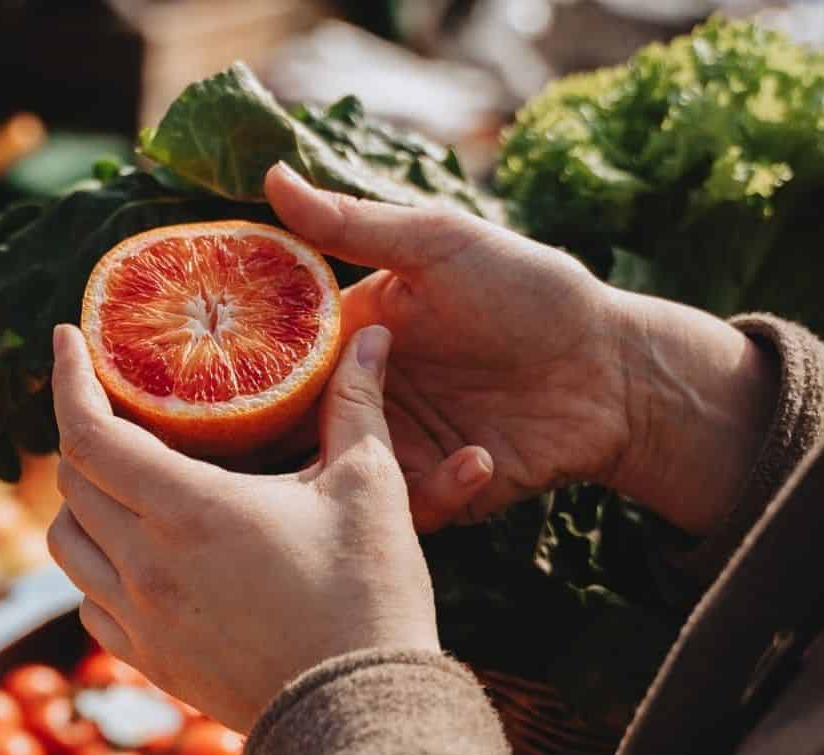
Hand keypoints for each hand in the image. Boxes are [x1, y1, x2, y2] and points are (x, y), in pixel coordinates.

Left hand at [47, 322, 437, 731]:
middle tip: (116, 405)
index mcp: (187, 509)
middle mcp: (145, 563)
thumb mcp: (369, 489)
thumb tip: (373, 334)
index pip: (88, 431)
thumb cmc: (368, 598)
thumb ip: (356, 404)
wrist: (360, 716)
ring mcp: (140, 619)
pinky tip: (136, 554)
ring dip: (81, 503)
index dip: (67, 378)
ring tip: (121, 479)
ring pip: (67, 543)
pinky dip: (97, 566)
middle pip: (72, 480)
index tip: (65, 341)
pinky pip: (90, 602)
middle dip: (84, 432)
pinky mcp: (149, 662)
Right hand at [264, 165, 775, 536]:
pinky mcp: (437, 493)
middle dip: (270, 448)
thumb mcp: (441, 245)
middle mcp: (361, 395)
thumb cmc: (532, 291)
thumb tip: (271, 175)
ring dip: (352, 475)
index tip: (207, 380)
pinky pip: (408, 510)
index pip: (269, 358)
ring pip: (336, 480)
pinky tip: (481, 457)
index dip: (233, 370)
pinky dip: (438, 491)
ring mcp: (397, 447)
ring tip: (384, 455)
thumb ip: (354, 224)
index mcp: (349, 334)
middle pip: (286, 432)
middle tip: (278, 448)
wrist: (616, 368)